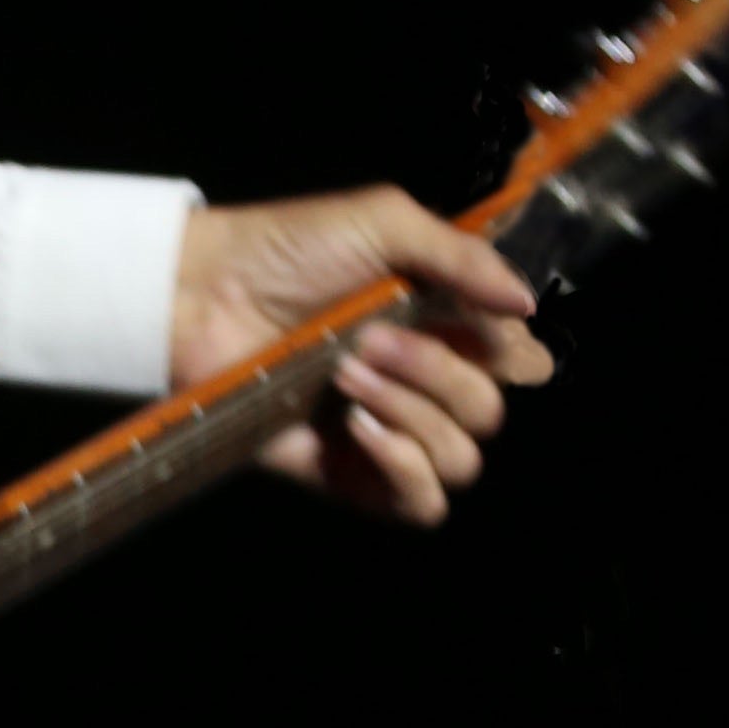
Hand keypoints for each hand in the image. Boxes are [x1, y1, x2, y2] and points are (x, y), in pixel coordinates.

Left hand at [169, 188, 549, 526]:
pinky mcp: (348, 474)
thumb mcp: (382, 222)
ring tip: (349, 374)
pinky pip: (419, 505)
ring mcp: (387, 432)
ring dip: (415, 414)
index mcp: (443, 327)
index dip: (512, 353)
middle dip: (440, 373)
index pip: (521, 364)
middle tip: (372, 339)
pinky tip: (361, 429)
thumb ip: (462, 255)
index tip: (476, 327)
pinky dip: (406, 469)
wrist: (200, 295)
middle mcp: (423, 384)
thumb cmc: (285, 250)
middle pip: (489, 411)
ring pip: (462, 459)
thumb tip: (527, 302)